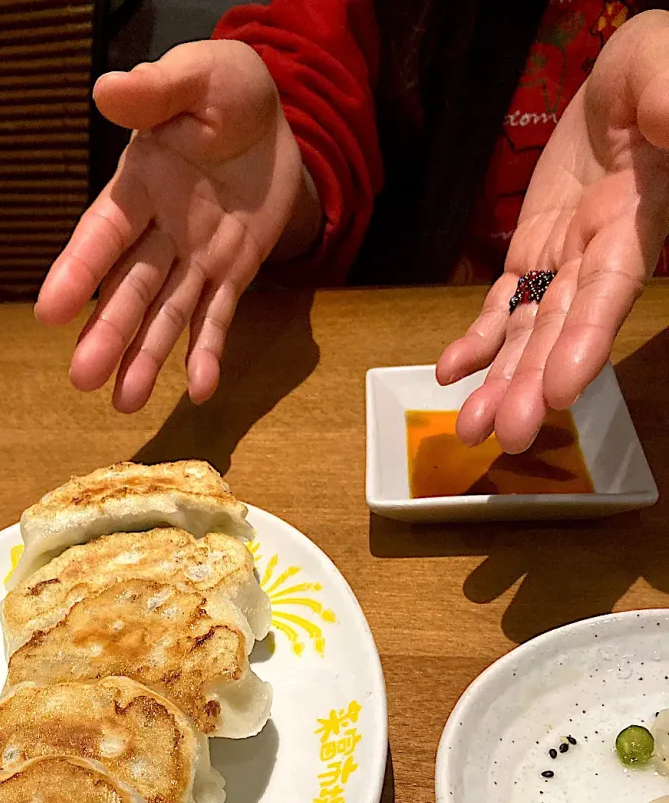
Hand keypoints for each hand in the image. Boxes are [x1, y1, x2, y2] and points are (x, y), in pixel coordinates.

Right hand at [35, 40, 317, 411]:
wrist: (274, 117)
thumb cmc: (225, 89)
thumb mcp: (198, 76)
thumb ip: (158, 91)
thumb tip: (109, 89)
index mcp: (139, 184)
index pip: (104, 234)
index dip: (78, 273)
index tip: (49, 313)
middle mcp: (158, 230)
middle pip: (129, 289)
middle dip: (107, 333)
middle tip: (82, 379)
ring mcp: (193, 258)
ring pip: (166, 314)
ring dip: (145, 358)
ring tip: (122, 404)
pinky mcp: (230, 273)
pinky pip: (218, 318)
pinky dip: (207, 353)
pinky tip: (198, 390)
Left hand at [437, 11, 668, 452]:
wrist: (621, 85)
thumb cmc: (654, 74)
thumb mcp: (665, 78)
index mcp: (635, 225)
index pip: (608, 292)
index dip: (587, 341)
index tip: (565, 389)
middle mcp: (598, 259)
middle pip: (562, 332)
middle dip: (535, 385)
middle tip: (508, 435)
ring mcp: (562, 264)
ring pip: (526, 333)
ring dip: (500, 382)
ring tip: (470, 429)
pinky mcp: (532, 257)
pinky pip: (500, 307)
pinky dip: (474, 341)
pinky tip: (448, 375)